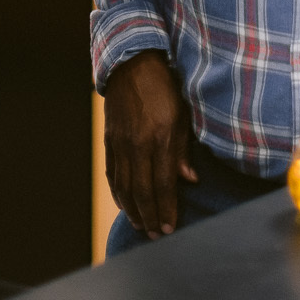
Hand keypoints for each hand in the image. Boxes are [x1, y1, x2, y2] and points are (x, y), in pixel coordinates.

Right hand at [103, 50, 197, 237]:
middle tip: (158, 236)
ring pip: (124, 187)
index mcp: (159, 138)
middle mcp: (137, 144)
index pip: (163, 184)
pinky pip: (113, 174)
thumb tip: (189, 180)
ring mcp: (120, 143)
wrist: (132, 64)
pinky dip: (118, 193)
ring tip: (143, 226)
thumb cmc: (166, 88)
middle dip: (151, 217)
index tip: (171, 228)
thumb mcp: (182, 115)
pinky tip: (126, 205)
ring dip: (133, 210)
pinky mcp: (109, 140)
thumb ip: (183, 149)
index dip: (167, 210)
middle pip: (142, 192)